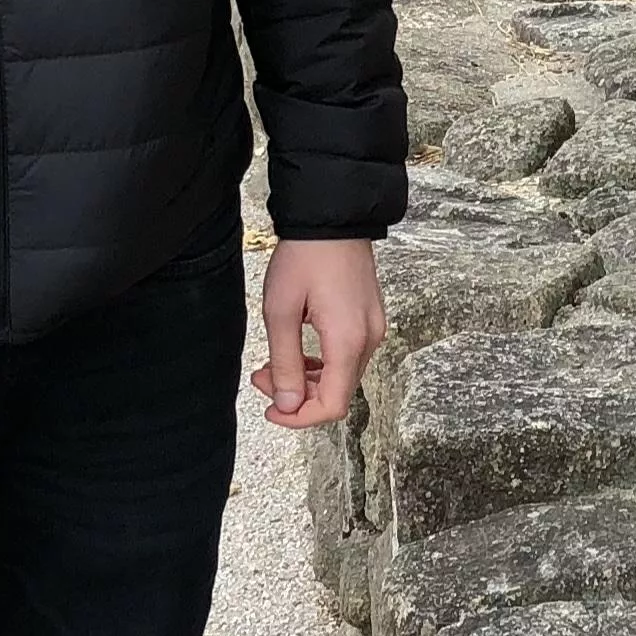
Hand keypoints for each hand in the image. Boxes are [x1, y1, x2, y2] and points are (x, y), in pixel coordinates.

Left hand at [253, 238, 382, 429]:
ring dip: (307, 378)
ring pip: (342, 375)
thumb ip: (285, 363)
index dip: (300, 418)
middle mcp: (369, 339)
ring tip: (274, 363)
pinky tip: (298, 349)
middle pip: (337, 393)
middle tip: (262, 377)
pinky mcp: (370, 318)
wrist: (332, 217)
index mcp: (348, 341)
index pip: (332, 405)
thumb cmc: (306, 256)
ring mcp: (373, 328)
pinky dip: (322, 362)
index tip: (272, 411)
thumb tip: (287, 404)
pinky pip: (348, 355)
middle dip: (297, 395)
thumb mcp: (281, 311)